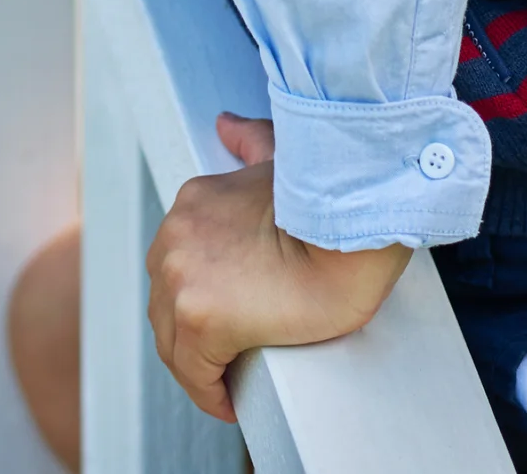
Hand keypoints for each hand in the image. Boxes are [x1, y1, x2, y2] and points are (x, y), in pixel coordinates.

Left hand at [146, 115, 410, 421]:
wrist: (358, 225)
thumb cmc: (335, 205)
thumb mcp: (280, 160)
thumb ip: (251, 143)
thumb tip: (229, 126)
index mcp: (192, 204)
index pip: (177, 268)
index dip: (196, 302)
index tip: (223, 323)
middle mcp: (176, 237)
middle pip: (167, 304)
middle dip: (192, 335)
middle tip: (225, 360)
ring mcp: (182, 275)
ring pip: (175, 340)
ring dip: (198, 363)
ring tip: (229, 381)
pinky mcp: (202, 315)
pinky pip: (194, 369)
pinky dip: (209, 389)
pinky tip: (229, 400)